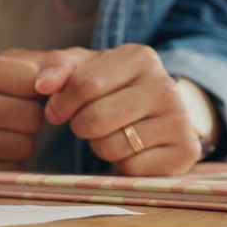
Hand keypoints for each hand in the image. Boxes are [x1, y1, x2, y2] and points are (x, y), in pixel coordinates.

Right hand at [0, 53, 45, 186]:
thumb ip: (42, 65)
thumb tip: (69, 78)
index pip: (32, 81)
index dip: (37, 91)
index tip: (21, 94)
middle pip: (31, 117)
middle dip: (30, 120)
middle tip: (9, 118)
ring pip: (23, 146)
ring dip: (22, 144)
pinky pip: (10, 172)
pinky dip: (9, 165)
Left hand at [32, 45, 199, 175]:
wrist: (156, 110)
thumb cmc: (111, 86)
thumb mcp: (83, 67)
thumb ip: (57, 67)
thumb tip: (42, 85)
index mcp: (140, 57)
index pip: (84, 84)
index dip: (61, 103)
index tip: (58, 109)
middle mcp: (166, 86)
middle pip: (95, 118)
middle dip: (80, 125)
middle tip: (90, 122)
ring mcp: (180, 120)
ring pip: (111, 146)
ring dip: (100, 145)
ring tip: (114, 132)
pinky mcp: (184, 152)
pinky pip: (130, 169)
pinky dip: (121, 164)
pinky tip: (132, 148)